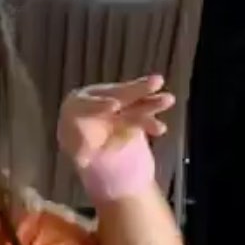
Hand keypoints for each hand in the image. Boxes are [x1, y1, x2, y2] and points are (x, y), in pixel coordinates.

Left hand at [57, 75, 174, 168]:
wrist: (101, 161)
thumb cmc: (84, 155)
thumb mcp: (79, 155)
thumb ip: (81, 152)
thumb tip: (81, 157)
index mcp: (76, 108)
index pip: (86, 102)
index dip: (100, 103)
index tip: (115, 105)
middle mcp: (96, 101)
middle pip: (116, 94)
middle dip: (135, 90)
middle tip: (154, 83)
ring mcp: (117, 105)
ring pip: (135, 100)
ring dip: (152, 100)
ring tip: (168, 100)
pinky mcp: (132, 112)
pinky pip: (144, 111)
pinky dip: (154, 117)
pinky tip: (160, 129)